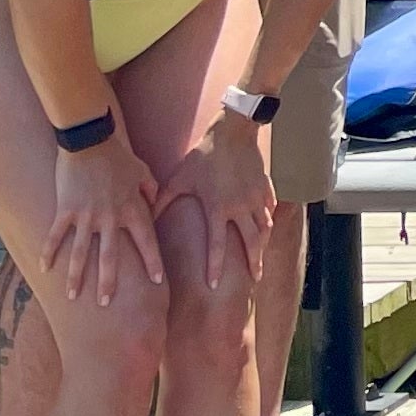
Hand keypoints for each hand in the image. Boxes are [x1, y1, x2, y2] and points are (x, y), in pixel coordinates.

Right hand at [45, 123, 166, 304]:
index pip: (147, 242)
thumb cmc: (119, 156)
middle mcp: (110, 217)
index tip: (158, 281)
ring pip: (81, 253)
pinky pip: (56, 236)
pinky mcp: (65, 210)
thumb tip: (157, 201)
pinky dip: (49, 252)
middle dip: (109, 282)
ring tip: (74, 296)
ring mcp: (86, 216)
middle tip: (108, 305)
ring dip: (77, 276)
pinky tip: (45, 269)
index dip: (153, 262)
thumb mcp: (143, 171)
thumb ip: (151, 189)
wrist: (90, 140)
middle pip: (112, 257)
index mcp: (132, 209)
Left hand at [170, 112, 276, 287]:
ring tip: (262, 258)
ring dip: (264, 245)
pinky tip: (267, 228)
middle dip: (254, 263)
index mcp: (218, 208)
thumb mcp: (179, 178)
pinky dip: (269, 220)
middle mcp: (240, 207)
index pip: (218, 246)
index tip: (214, 285)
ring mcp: (256, 197)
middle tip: (255, 280)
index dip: (215, 267)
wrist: (233, 130)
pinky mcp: (265, 187)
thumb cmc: (203, 155)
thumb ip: (163, 200)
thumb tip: (146, 217)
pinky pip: (270, 208)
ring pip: (265, 228)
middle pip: (251, 242)